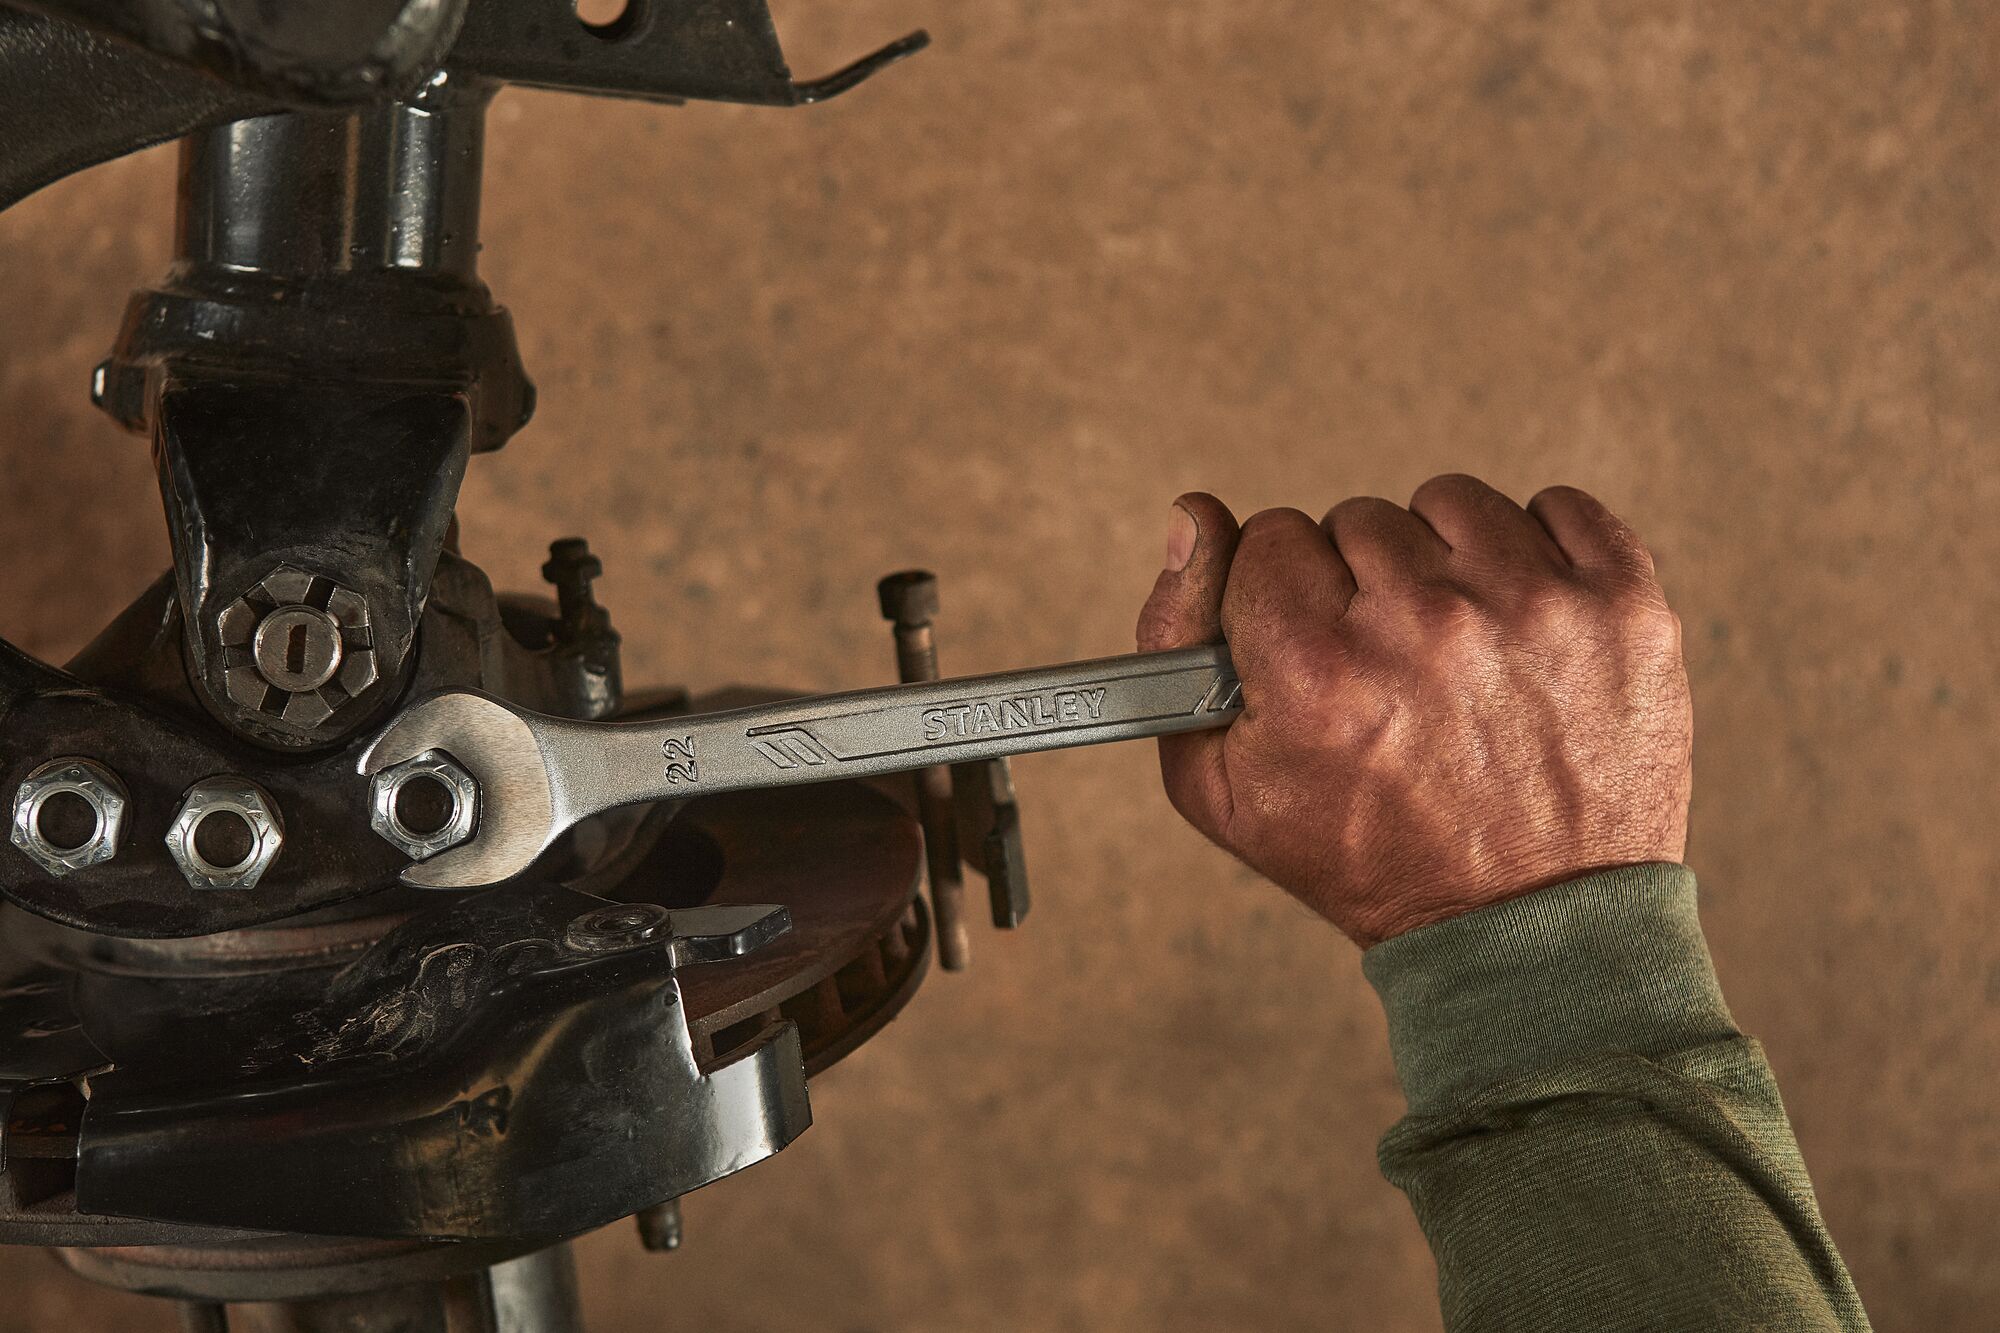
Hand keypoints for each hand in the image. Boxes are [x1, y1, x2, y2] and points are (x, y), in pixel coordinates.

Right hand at [1136, 476, 1690, 945]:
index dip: (1284, 595)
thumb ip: (1173, 639)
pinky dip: (1538, 552)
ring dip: (1444, 560)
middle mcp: (1427, 626)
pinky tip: (1520, 620)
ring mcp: (1534, 607)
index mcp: (1319, 669)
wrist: (1530, 930)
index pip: (1271, 537)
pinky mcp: (1621, 605)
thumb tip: (1192, 518)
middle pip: (1358, 518)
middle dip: (1361, 585)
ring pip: (1451, 504)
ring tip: (1455, 644)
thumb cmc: (1369, 861)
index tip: (1314, 645)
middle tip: (1388, 668)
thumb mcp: (1219, 789)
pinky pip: (1559, 507)